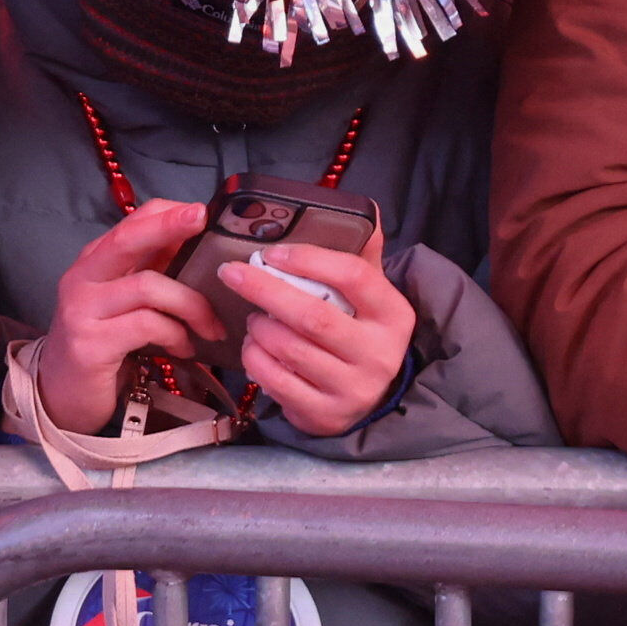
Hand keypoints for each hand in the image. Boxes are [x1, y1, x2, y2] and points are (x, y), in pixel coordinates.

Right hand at [33, 195, 226, 434]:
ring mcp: (82, 310)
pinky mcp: (90, 344)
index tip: (202, 212)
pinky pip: (147, 325)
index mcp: (94, 261)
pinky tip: (185, 348)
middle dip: (170, 226)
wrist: (60, 393)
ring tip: (211, 328)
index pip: (130, 222)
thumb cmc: (102, 343)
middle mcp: (82, 278)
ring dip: (191, 305)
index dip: (167, 213)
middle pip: (128, 239)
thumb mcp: (123, 301)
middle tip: (203, 219)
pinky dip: (176, 334)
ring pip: (148, 286)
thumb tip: (198, 247)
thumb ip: (152, 273)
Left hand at [215, 233, 421, 437]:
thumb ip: (363, 254)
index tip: (272, 252)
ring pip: (289, 349)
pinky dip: (255, 358)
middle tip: (232, 273)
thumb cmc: (360, 333)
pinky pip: (275, 381)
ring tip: (253, 317)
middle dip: (264, 290)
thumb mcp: (371, 297)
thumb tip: (367, 210)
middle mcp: (379, 354)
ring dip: (258, 327)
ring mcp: (353, 389)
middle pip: (312, 316)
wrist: (370, 398)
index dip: (308, 259)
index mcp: (394, 315)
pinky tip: (254, 346)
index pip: (353, 276)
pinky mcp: (325, 415)